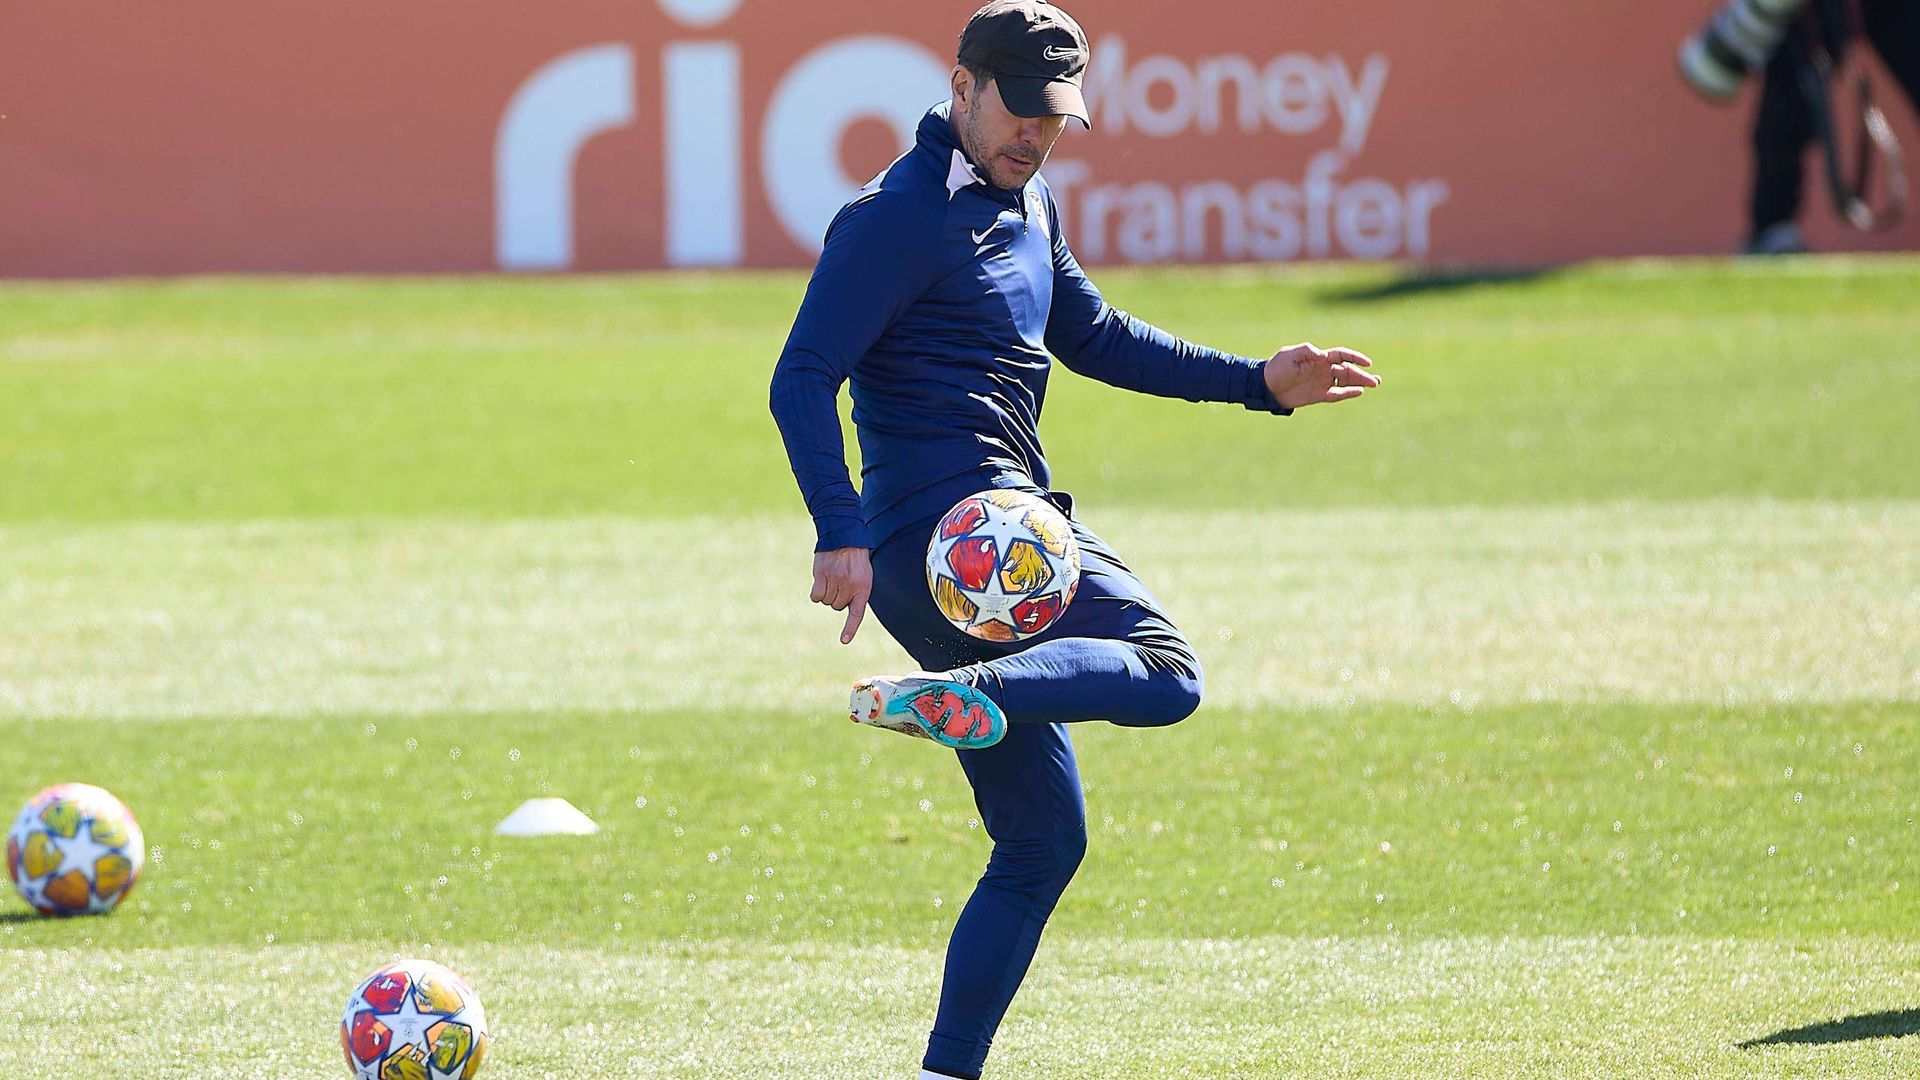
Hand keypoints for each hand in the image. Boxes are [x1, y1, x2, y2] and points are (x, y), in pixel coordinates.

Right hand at [811, 547, 872, 644]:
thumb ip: (857, 593)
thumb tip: (844, 606)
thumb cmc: (856, 559)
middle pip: (837, 606)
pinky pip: (816, 596)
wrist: (846, 537)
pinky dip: (816, 592)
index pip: (856, 614)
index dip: (850, 628)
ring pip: (826, 601)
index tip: (843, 641)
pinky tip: (821, 580)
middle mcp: (850, 587)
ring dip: (826, 593)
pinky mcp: (822, 576)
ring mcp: (836, 581)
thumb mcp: (864, 576)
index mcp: (863, 588)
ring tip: (832, 577)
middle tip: (840, 582)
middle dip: (837, 598)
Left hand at [1263, 342, 1379, 408]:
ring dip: (1359, 383)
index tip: (1368, 362)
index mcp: (1319, 357)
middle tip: (1376, 380)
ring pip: (1345, 382)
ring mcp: (1322, 382)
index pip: (1342, 355)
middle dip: (1362, 374)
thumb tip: (1322, 354)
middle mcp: (1323, 369)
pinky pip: (1336, 394)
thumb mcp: (1289, 355)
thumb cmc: (1277, 367)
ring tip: (1374, 384)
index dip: (1355, 358)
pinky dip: (1347, 393)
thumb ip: (1307, 351)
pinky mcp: (1318, 395)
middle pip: (1348, 370)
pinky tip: (1358, 392)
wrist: (1266, 386)